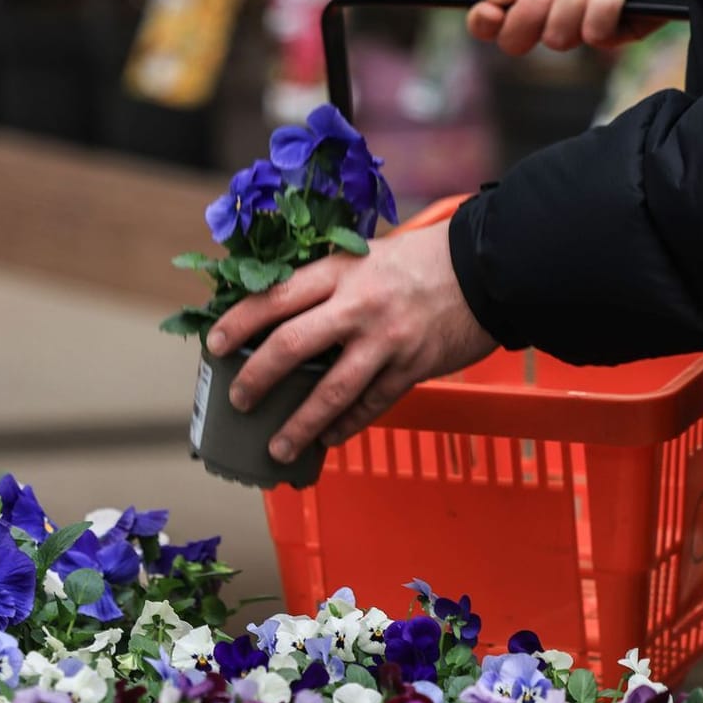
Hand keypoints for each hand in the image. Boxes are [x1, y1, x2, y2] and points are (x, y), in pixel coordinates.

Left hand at [204, 224, 496, 461]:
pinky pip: (371, 405)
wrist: (487, 268)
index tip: (214, 345)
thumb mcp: (364, 255)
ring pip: (332, 391)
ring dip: (300, 424)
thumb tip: (274, 314)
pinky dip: (347, 425)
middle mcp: (357, 306)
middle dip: (256, 378)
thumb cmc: (418, 260)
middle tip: (237, 400)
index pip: (275, 297)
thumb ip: (325, 282)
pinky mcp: (413, 368)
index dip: (238, 322)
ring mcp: (386, 341)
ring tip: (276, 447)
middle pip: (292, 345)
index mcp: (339, 272)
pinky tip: (328, 439)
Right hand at [466, 0, 695, 54]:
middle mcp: (549, 4)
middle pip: (513, 40)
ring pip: (553, 40)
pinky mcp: (614, 32)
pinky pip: (592, 37)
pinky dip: (604, 7)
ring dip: (575, 1)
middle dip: (529, 12)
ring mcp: (580, 21)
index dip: (483, 19)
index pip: (490, 14)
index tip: (492, 9)